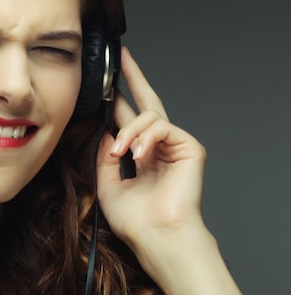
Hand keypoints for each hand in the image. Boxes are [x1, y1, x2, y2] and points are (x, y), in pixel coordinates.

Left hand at [95, 47, 207, 279]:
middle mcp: (159, 147)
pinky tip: (136, 154)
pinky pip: (163, 127)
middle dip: (134, 78)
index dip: (118, 100)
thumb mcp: (107, 184)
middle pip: (148, 103)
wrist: (156, 237)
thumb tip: (104, 131)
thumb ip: (104, 156)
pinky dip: (145, 138)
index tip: (106, 82)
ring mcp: (176, 146)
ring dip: (129, 131)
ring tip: (120, 152)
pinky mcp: (190, 147)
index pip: (129, 120)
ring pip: (150, 117)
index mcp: (142, 155)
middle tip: (122, 57)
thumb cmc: (136, 220)